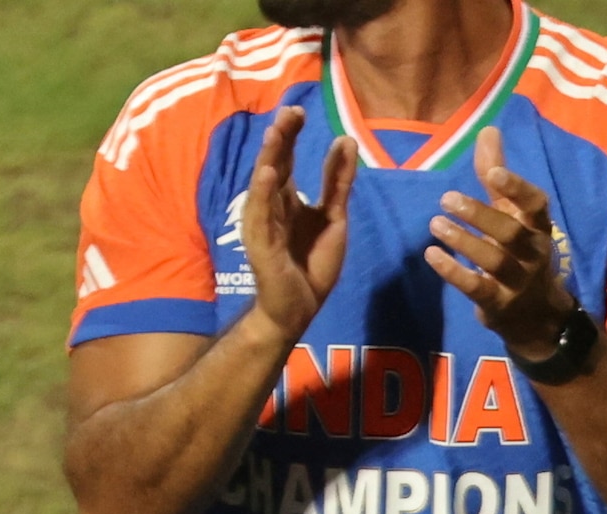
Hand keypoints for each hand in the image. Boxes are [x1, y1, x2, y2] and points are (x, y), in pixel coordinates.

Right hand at [237, 110, 359, 337]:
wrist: (298, 309)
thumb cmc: (312, 265)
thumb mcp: (333, 216)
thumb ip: (338, 181)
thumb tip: (345, 140)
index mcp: (286, 199)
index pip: (286, 158)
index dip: (292, 134)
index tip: (299, 110)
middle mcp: (271, 207)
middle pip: (274, 164)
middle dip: (281, 138)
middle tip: (290, 111)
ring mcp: (263, 225)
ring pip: (264, 185)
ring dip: (270, 157)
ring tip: (277, 131)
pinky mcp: (261, 245)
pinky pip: (261, 216)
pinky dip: (263, 194)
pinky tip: (267, 174)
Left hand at [424, 130, 581, 358]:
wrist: (536, 316)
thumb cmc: (519, 252)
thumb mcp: (512, 213)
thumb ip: (497, 173)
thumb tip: (487, 128)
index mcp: (538, 225)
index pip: (535, 203)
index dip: (516, 188)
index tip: (493, 173)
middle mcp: (532, 252)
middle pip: (509, 231)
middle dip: (478, 214)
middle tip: (446, 199)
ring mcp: (517, 281)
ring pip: (492, 260)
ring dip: (463, 241)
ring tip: (435, 225)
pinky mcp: (498, 304)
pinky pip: (476, 288)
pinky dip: (453, 272)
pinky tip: (432, 255)